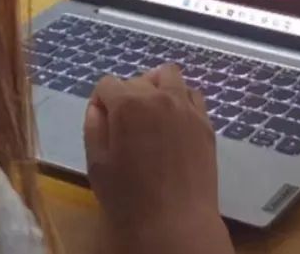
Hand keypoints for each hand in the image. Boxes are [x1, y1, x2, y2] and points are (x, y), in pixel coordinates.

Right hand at [83, 64, 233, 253]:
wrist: (175, 224)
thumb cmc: (128, 199)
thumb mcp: (97, 164)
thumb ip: (93, 126)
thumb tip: (98, 105)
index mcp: (128, 105)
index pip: (107, 83)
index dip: (101, 101)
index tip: (104, 122)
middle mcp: (159, 97)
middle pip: (138, 79)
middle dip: (127, 94)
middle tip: (126, 125)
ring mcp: (187, 108)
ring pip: (170, 76)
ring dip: (156, 87)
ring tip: (152, 113)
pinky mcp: (206, 123)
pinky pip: (192, 96)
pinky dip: (180, 100)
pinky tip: (174, 123)